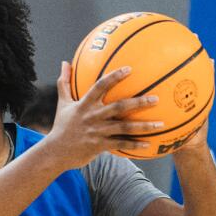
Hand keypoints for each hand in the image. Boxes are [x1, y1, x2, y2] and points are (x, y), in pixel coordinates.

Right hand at [42, 63, 163, 166]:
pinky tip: (148, 144)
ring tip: (160, 123)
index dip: (115, 77)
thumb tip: (64, 63)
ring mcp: (98, 132)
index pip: (100, 86)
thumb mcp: (62, 103)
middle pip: (119, 107)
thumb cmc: (61, 126)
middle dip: (138, 102)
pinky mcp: (100, 146)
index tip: (129, 69)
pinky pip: (121, 145)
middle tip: (156, 98)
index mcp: (85, 104)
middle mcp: (93, 117)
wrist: (55, 152)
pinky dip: (135, 145)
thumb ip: (64, 83)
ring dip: (144, 126)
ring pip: (125, 128)